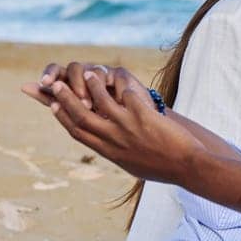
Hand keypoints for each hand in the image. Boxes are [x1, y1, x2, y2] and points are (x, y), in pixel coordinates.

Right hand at [21, 62, 204, 184]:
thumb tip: (108, 147)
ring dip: (91, 85)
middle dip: (65, 98)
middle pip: (81, 116)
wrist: (187, 167)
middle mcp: (113, 140)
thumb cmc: (163, 168)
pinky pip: (126, 96)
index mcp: (109, 152)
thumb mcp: (134, 165)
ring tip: (88, 72)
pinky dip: (119, 85)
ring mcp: (128, 127)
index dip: (62, 117)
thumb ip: (118, 153)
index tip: (53, 105)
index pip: (78, 133)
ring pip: (101, 101)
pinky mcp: (144, 116)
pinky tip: (117, 76)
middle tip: (56, 84)